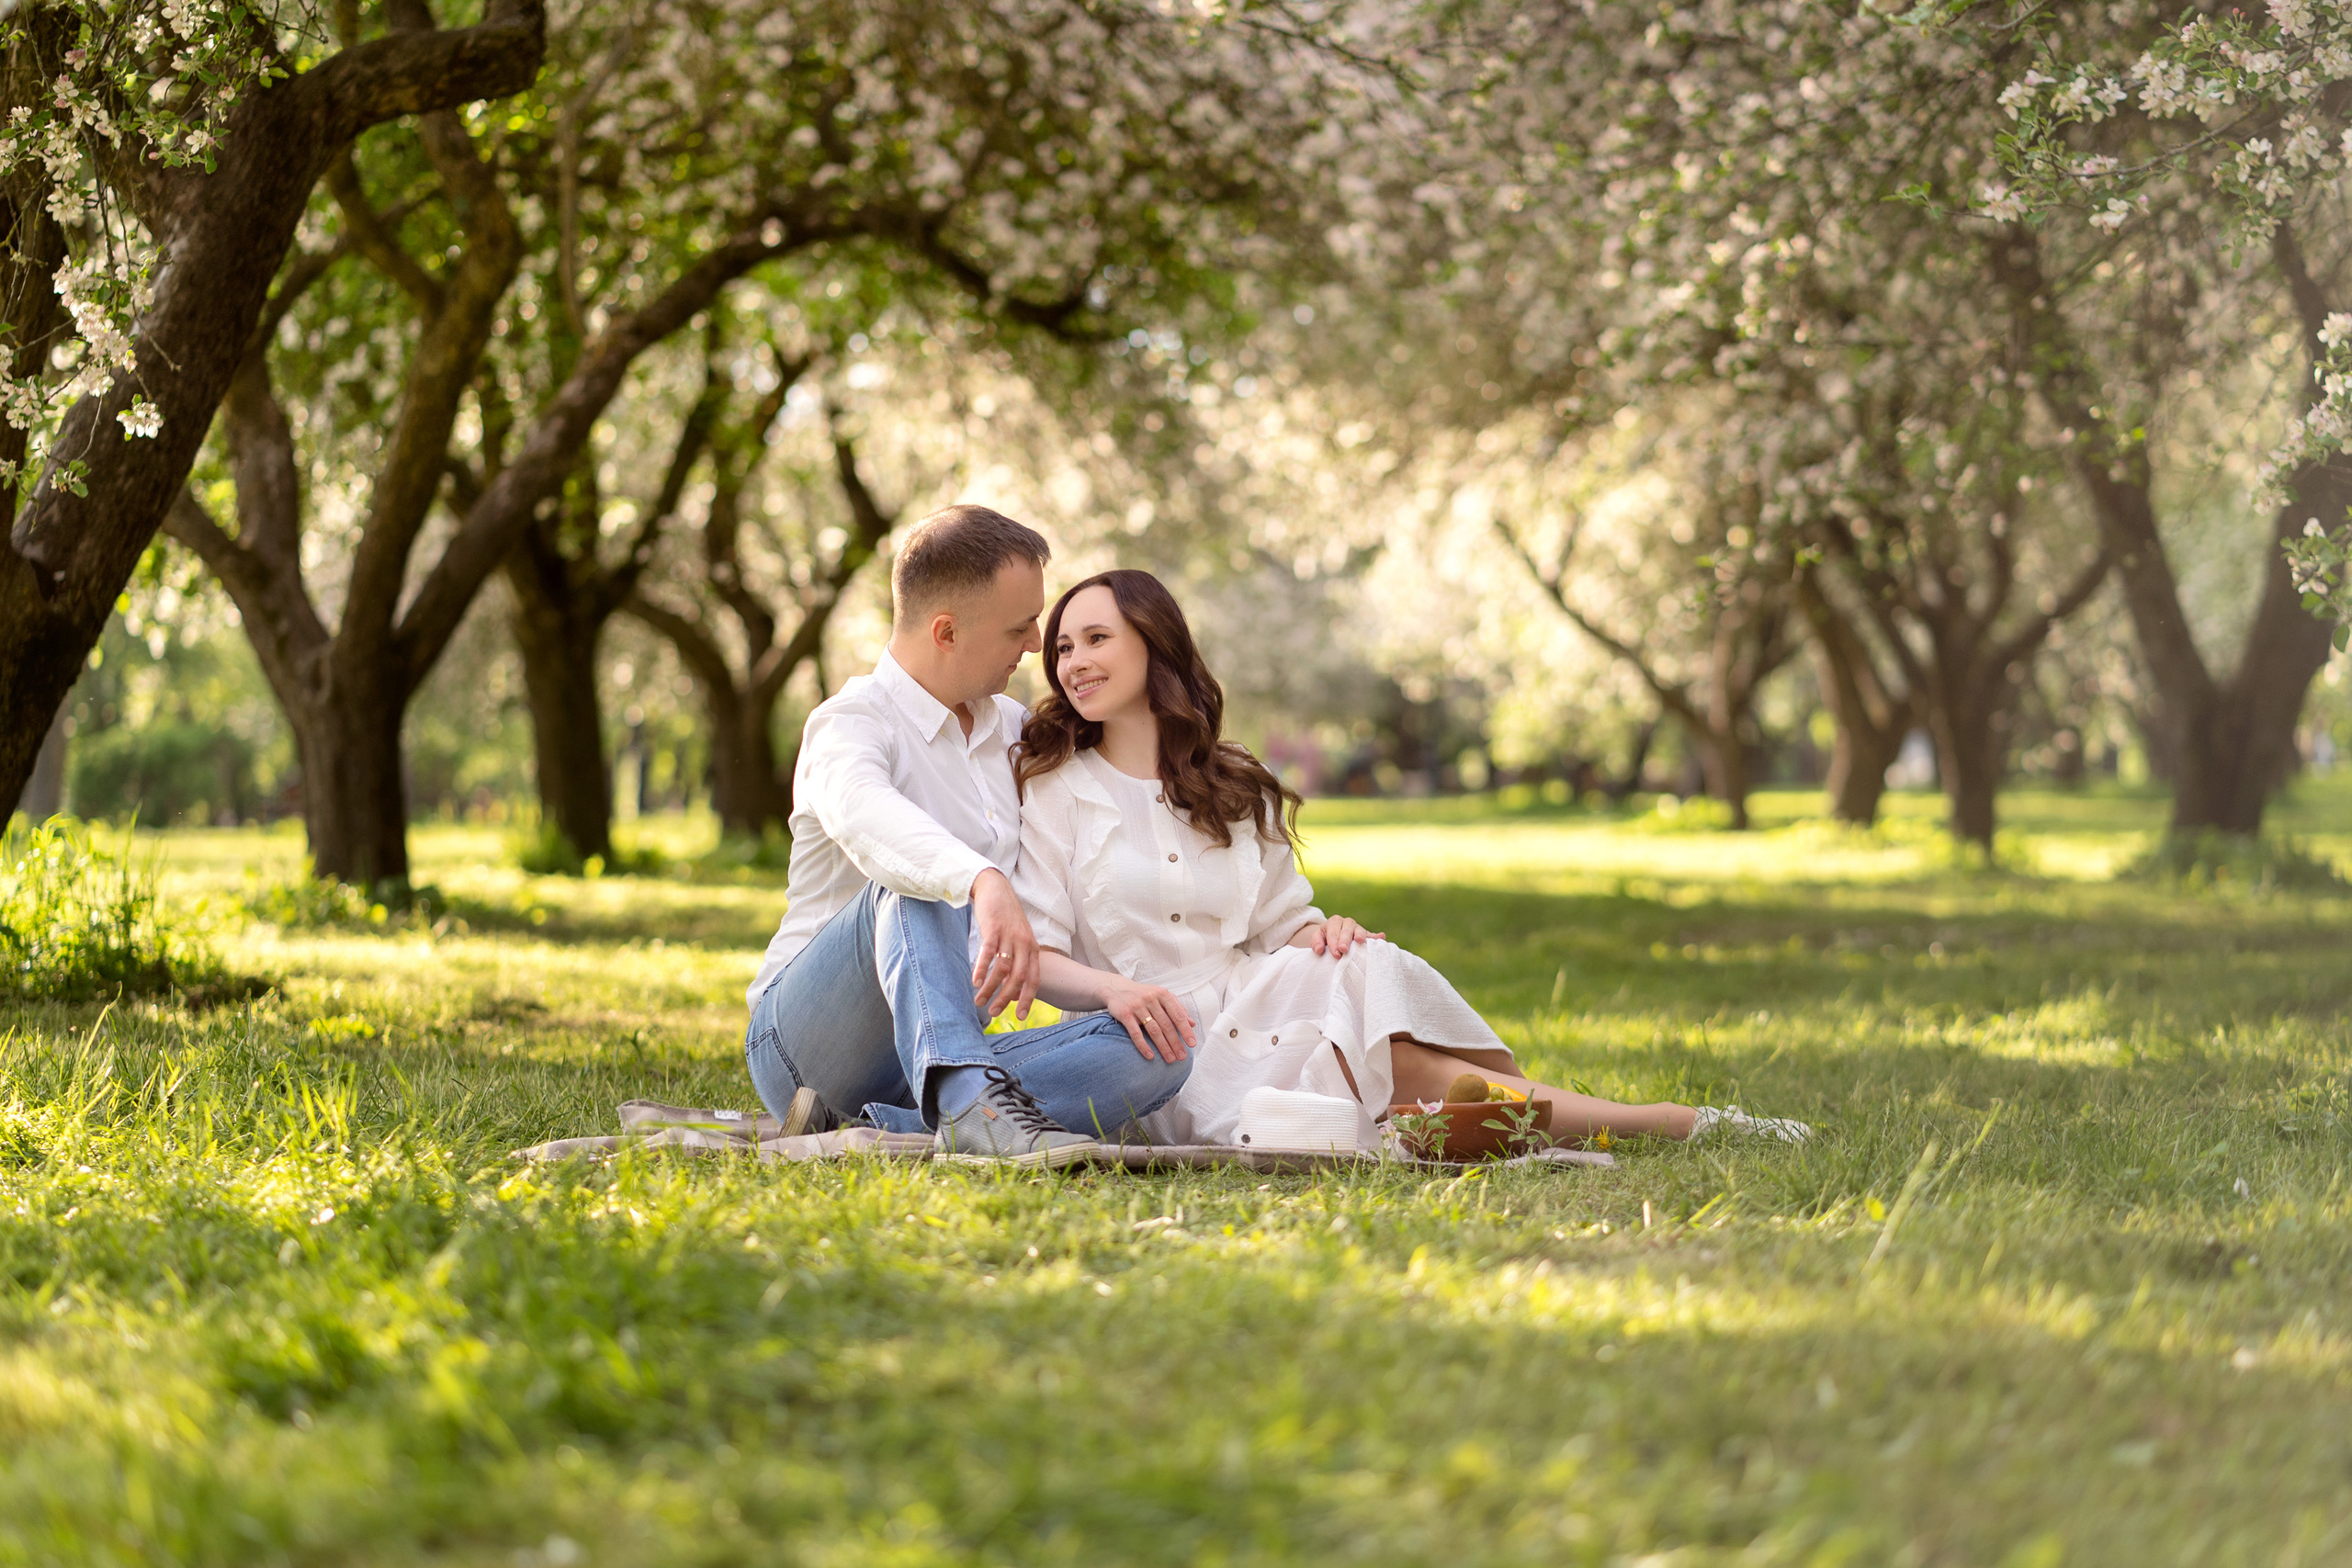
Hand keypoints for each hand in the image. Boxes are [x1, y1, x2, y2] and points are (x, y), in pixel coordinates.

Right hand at [969, 869, 1039, 1019]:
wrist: (996, 889)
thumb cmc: (1006, 918)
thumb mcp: (1018, 939)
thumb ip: (1018, 961)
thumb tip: (1011, 987)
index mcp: (1033, 948)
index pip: (1033, 979)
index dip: (1027, 999)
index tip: (1020, 1017)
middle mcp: (1024, 944)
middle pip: (1018, 978)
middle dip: (1005, 998)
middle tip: (994, 1012)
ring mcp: (1009, 936)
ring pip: (1001, 969)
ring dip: (990, 988)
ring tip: (979, 1001)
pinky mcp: (994, 929)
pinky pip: (988, 953)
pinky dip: (981, 969)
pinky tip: (974, 981)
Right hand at [1101, 975, 1195, 1062]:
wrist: (1116, 988)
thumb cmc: (1143, 994)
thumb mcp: (1161, 997)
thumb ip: (1177, 1008)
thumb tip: (1192, 1024)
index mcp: (1163, 994)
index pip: (1177, 1015)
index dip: (1185, 1031)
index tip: (1192, 1044)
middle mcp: (1151, 999)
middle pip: (1166, 1025)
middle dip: (1175, 1042)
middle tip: (1182, 1056)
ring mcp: (1137, 1006)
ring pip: (1153, 1030)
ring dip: (1163, 1046)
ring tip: (1170, 1059)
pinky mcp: (1125, 1014)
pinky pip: (1135, 1033)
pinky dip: (1143, 1045)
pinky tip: (1150, 1056)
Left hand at [1306, 916, 1382, 957]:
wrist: (1333, 938)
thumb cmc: (1325, 940)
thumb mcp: (1318, 938)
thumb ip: (1316, 942)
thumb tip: (1319, 950)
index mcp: (1333, 922)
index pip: (1333, 931)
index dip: (1333, 942)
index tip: (1335, 954)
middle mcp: (1346, 923)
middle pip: (1346, 929)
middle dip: (1344, 939)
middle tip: (1343, 949)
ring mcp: (1357, 928)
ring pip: (1359, 929)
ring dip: (1360, 934)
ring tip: (1359, 941)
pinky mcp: (1366, 935)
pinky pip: (1372, 935)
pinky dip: (1376, 936)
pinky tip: (1381, 937)